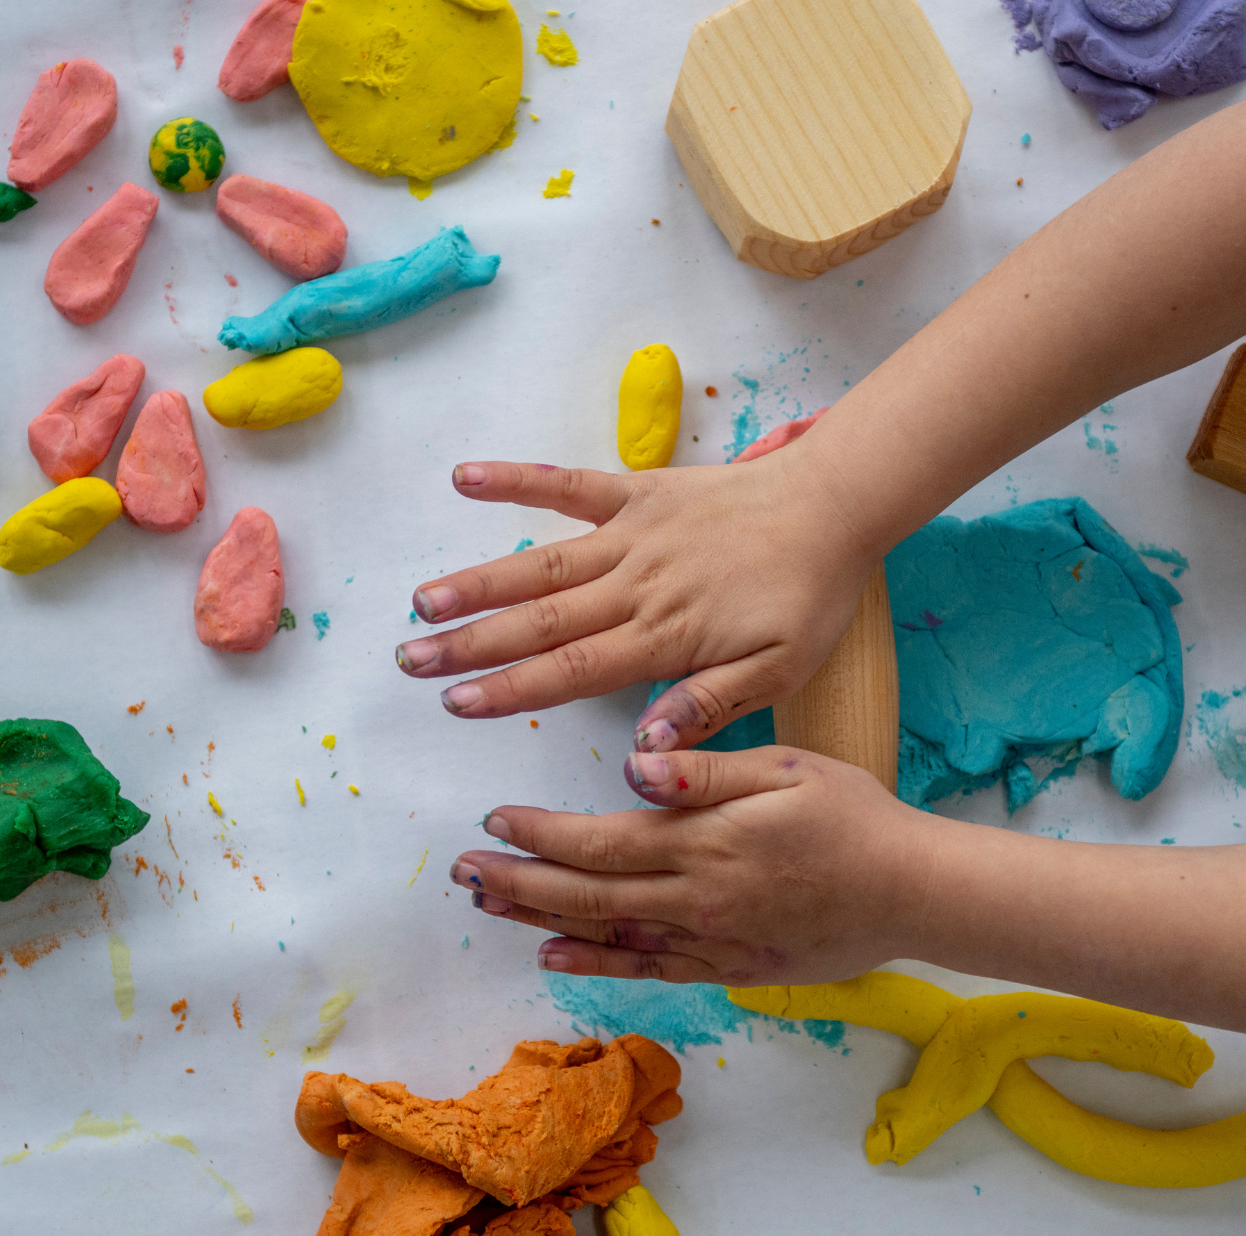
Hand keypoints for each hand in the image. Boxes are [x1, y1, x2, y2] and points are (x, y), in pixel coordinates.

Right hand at [393, 445, 879, 750]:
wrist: (835, 506)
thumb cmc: (808, 596)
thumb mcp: (777, 672)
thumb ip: (706, 707)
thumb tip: (643, 746)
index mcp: (665, 637)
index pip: (571, 671)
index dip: (509, 688)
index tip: (456, 703)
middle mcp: (636, 586)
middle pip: (539, 620)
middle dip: (469, 643)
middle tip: (410, 661)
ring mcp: (632, 535)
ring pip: (540, 562)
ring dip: (477, 581)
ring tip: (421, 600)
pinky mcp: (638, 491)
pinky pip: (568, 485)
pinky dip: (517, 480)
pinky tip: (464, 479)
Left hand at [450, 746, 940, 983]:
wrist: (913, 893)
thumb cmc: (854, 817)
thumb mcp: (787, 770)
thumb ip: (705, 770)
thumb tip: (636, 763)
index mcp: (703, 841)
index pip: (598, 840)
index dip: (539, 834)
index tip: (493, 820)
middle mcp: (693, 897)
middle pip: (584, 894)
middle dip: (516, 883)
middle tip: (461, 873)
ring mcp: (708, 939)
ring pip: (605, 935)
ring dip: (540, 921)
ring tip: (488, 909)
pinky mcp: (728, 967)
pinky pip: (648, 970)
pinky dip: (596, 966)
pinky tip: (555, 958)